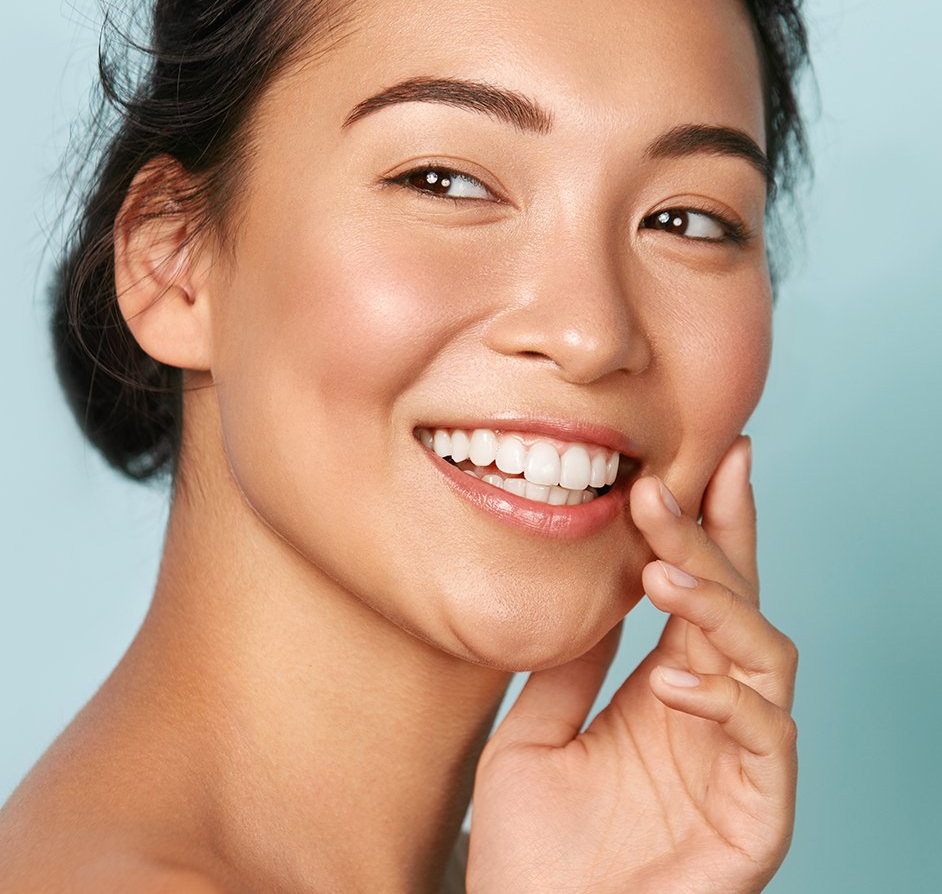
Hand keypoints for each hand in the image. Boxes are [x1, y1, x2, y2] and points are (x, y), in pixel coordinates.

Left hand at [465, 436, 797, 892]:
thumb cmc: (532, 851)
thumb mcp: (534, 731)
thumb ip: (571, 663)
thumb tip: (592, 583)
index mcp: (668, 690)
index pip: (701, 592)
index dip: (708, 526)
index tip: (704, 457)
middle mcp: (712, 716)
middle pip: (739, 606)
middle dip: (713, 540)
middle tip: (666, 489)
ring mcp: (739, 763)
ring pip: (767, 660)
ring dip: (720, 607)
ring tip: (663, 575)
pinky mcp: (757, 816)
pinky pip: (768, 743)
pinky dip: (731, 702)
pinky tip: (675, 682)